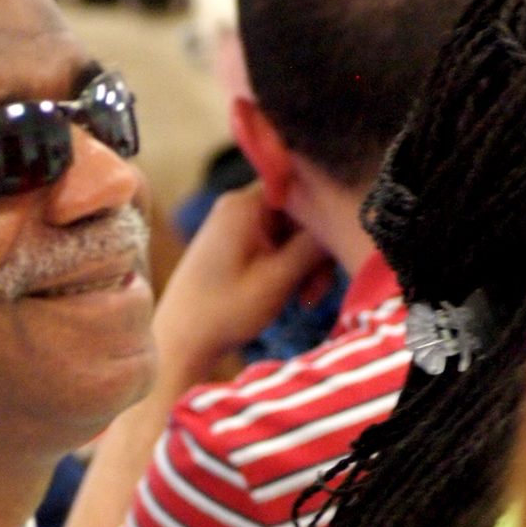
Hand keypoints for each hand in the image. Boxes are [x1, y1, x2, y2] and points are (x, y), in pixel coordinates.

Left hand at [152, 186, 328, 377]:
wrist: (181, 340)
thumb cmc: (224, 311)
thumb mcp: (278, 279)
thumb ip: (313, 246)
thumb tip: (345, 218)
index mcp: (244, 205)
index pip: (302, 186)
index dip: (325, 213)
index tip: (337, 245)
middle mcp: (238, 206)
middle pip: (300, 211)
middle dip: (316, 249)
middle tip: (318, 290)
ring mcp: (237, 224)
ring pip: (292, 232)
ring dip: (306, 263)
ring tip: (306, 299)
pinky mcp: (237, 243)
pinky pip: (277, 244)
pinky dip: (290, 268)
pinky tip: (295, 295)